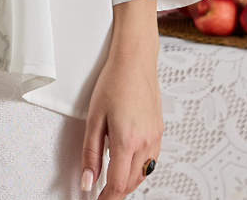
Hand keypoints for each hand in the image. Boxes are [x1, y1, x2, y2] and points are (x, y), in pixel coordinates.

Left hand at [80, 0, 162, 197]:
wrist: (135, 60)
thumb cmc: (113, 82)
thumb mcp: (94, 118)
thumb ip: (90, 153)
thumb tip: (87, 181)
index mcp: (127, 140)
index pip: (117, 184)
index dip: (106, 198)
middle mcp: (145, 142)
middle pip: (131, 183)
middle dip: (116, 192)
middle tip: (100, 192)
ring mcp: (155, 138)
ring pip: (143, 175)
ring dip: (127, 181)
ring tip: (111, 178)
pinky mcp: (159, 132)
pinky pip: (151, 161)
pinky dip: (138, 169)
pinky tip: (127, 162)